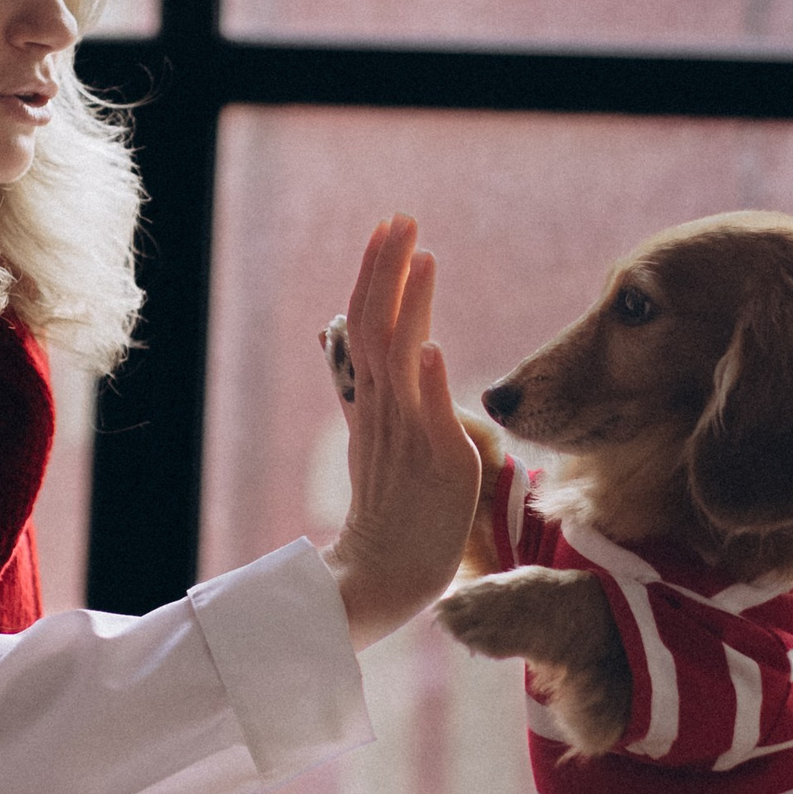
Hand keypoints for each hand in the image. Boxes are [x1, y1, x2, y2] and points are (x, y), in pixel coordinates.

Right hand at [323, 216, 484, 648]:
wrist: (382, 576)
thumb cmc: (388, 512)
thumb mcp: (372, 439)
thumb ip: (365, 390)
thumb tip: (355, 340)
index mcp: (371, 403)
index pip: (369, 324)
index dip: (379, 274)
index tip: (391, 228)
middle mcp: (385, 411)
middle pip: (377, 326)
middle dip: (388, 270)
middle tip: (400, 218)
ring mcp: (409, 436)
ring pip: (400, 358)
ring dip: (411, 306)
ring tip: (424, 255)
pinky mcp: (437, 466)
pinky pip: (428, 418)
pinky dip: (427, 382)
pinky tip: (434, 348)